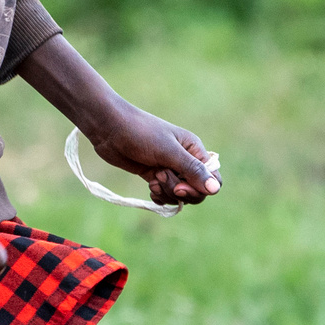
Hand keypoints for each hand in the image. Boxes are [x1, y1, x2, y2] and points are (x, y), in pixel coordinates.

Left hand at [13, 38, 219, 207]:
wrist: (109, 128)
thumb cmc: (140, 133)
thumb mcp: (168, 152)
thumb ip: (192, 171)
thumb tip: (215, 190)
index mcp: (195, 150)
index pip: (213, 178)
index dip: (200, 188)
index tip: (180, 187)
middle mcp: (185, 160)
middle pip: (196, 190)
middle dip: (179, 191)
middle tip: (161, 178)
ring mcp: (169, 168)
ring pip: (177, 194)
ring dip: (166, 192)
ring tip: (152, 179)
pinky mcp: (153, 174)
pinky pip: (163, 194)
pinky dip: (158, 196)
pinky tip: (149, 188)